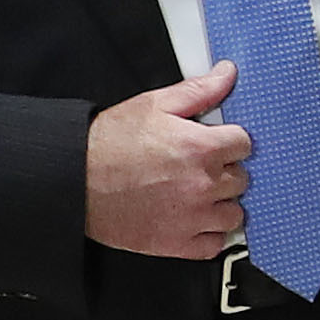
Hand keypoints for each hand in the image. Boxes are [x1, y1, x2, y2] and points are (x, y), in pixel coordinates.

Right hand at [84, 63, 249, 256]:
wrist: (75, 180)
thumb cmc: (108, 144)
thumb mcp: (155, 105)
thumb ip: (199, 90)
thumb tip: (226, 75)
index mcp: (201, 148)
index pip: (245, 144)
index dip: (230, 141)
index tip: (217, 144)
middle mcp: (202, 184)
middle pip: (241, 178)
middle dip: (224, 171)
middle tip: (199, 167)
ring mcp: (192, 218)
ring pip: (234, 213)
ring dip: (221, 203)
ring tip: (197, 193)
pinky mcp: (178, 243)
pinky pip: (215, 244)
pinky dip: (208, 233)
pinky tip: (193, 218)